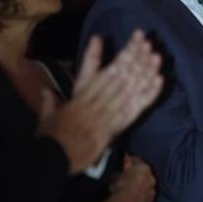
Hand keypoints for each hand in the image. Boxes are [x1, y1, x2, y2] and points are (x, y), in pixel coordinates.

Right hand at [41, 31, 162, 173]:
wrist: (52, 159)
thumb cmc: (50, 141)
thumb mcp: (46, 119)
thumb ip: (47, 103)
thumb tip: (44, 90)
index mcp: (80, 97)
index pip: (104, 72)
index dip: (120, 56)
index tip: (133, 42)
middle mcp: (94, 102)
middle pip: (119, 76)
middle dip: (135, 59)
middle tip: (149, 43)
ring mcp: (105, 115)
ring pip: (129, 89)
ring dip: (144, 73)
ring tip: (157, 57)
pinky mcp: (112, 129)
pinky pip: (134, 111)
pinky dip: (147, 96)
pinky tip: (158, 82)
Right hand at [110, 155, 156, 201]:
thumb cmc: (120, 186)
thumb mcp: (117, 173)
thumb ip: (123, 165)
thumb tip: (126, 157)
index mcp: (144, 168)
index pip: (138, 161)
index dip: (130, 163)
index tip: (124, 165)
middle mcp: (152, 179)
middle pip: (145, 175)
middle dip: (138, 176)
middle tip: (127, 179)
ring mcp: (152, 192)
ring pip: (147, 187)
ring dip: (141, 188)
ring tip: (130, 191)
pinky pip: (146, 199)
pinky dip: (141, 198)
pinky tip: (133, 200)